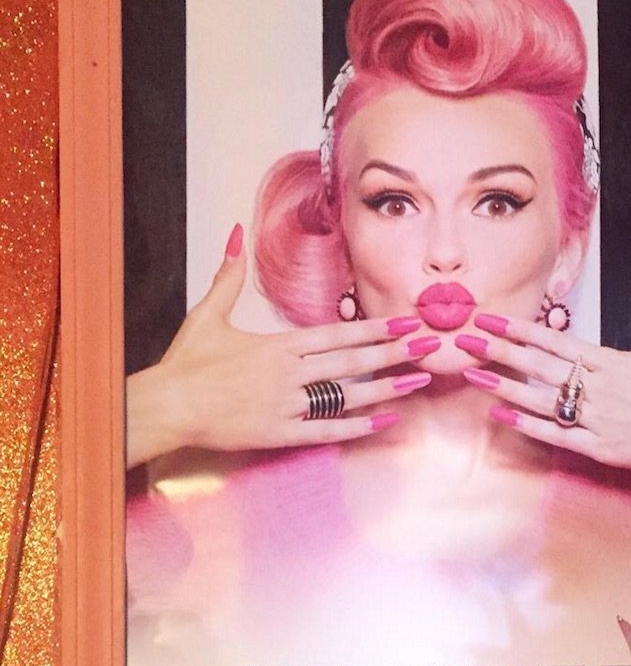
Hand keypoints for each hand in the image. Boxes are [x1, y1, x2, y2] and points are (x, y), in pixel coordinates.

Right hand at [126, 224, 437, 467]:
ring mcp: (287, 404)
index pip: (338, 332)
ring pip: (347, 394)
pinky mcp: (280, 432)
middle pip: (351, 360)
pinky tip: (385, 421)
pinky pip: (327, 430)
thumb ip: (229, 276)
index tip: (405, 322)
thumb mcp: (208, 313)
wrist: (166, 405)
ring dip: (385, 387)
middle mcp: (289, 372)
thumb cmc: (186, 362)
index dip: (375, 328)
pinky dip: (358, 427)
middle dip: (393, 352)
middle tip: (428, 346)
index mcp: (278, 344)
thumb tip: (235, 233)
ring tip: (417, 381)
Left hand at [457, 240, 630, 485]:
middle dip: (498, 352)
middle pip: (537, 366)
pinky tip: (499, 415)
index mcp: (610, 361)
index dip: (518, 329)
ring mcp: (595, 419)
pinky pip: (555, 434)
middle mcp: (597, 388)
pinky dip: (526, 425)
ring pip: (539, 399)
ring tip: (471, 376)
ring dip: (503, 387)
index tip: (489, 320)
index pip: (554, 340)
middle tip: (463, 341)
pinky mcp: (598, 447)